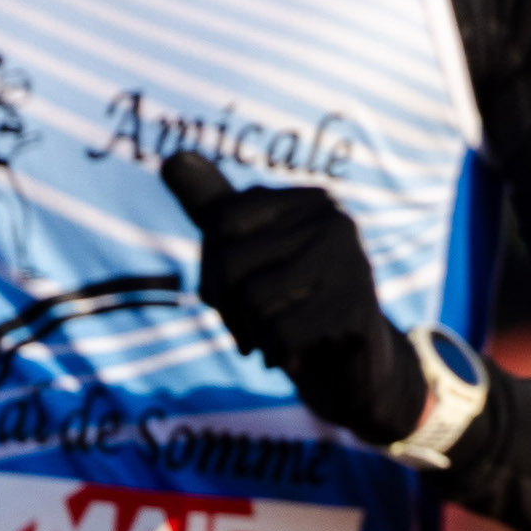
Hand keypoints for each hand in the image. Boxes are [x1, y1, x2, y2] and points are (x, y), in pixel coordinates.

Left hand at [161, 150, 423, 444]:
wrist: (357, 373)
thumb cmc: (296, 308)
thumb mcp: (251, 257)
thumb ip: (215, 209)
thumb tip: (173, 157)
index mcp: (309, 201)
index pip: (220, 223)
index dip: (213, 273)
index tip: (236, 297)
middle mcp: (336, 221)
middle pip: (232, 264)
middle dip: (230, 310)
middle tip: (254, 329)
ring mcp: (352, 264)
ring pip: (254, 300)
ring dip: (255, 336)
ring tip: (280, 341)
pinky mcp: (357, 311)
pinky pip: (281, 334)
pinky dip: (280, 356)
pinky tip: (302, 356)